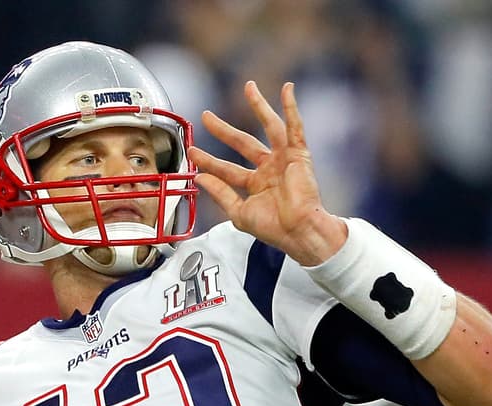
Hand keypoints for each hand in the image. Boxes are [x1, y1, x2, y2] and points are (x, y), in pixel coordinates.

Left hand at [188, 81, 346, 265]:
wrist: (298, 231)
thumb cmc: (274, 228)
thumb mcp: (239, 213)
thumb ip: (220, 194)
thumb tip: (200, 179)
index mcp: (257, 184)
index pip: (227, 169)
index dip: (209, 161)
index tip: (192, 152)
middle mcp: (270, 169)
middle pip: (243, 142)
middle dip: (223, 130)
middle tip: (206, 116)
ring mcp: (284, 160)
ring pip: (270, 127)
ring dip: (259, 106)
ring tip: (249, 87)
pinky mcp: (299, 154)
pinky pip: (295, 127)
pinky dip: (291, 108)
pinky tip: (287, 90)